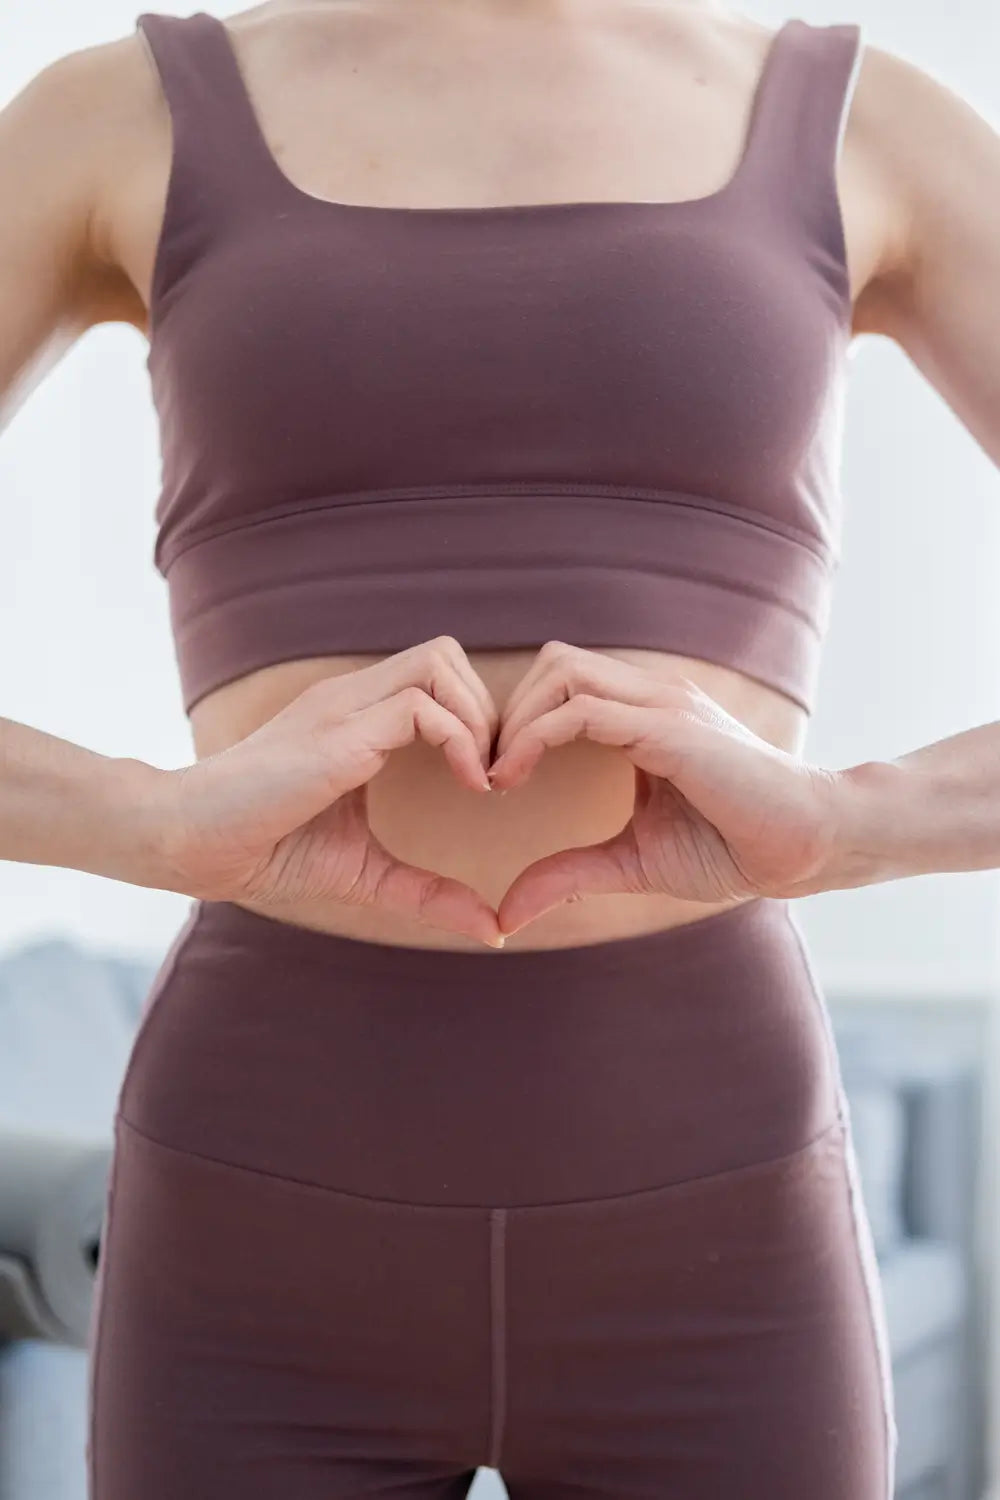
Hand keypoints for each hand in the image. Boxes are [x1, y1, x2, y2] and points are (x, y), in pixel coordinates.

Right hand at [156, 638, 503, 945]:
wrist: (193, 845)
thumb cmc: (267, 852)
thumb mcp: (367, 872)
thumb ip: (429, 894)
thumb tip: (494, 930)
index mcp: (357, 717)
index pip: (438, 675)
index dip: (478, 717)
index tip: (490, 781)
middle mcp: (353, 698)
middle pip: (447, 652)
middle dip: (489, 708)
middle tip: (498, 774)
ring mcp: (343, 706)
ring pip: (440, 660)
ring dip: (479, 716)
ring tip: (483, 778)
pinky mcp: (339, 731)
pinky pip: (421, 704)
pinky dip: (460, 739)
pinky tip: (467, 785)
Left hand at [487, 642, 842, 933]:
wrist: (805, 847)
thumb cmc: (733, 849)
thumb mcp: (631, 862)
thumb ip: (569, 874)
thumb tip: (508, 911)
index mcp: (644, 716)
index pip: (562, 683)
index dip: (518, 722)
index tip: (493, 779)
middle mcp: (651, 696)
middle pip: (553, 662)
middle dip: (507, 710)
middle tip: (485, 772)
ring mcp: (661, 703)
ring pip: (560, 670)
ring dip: (515, 718)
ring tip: (498, 776)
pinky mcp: (668, 726)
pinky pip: (582, 709)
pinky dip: (534, 737)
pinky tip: (514, 779)